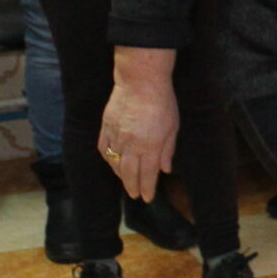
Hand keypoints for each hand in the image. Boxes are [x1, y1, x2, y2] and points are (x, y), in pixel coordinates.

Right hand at [100, 52, 178, 201]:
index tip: (147, 197)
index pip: (148, 174)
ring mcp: (116, 136)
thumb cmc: (162, 101)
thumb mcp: (172, 127)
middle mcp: (131, 144)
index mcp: (150, 146)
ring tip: (126, 181)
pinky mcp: (106, 126)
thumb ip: (167, 150)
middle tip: (135, 196)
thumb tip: (165, 169)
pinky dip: (108, 159)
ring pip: (115, 163)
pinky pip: (103, 148)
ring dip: (120, 175)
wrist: (140, 80)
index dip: (147, 188)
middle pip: (129, 173)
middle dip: (132, 187)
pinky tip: (112, 162)